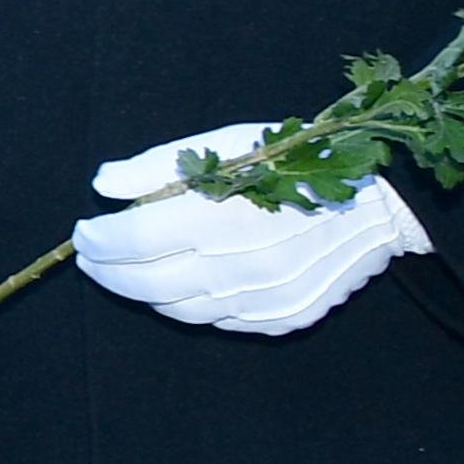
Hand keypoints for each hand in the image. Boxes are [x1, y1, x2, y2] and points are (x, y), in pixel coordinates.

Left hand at [73, 119, 433, 336]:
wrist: (380, 204)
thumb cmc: (299, 160)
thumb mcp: (231, 142)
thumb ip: (161, 167)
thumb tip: (103, 185)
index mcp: (221, 215)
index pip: (133, 241)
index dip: (98, 240)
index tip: (84, 232)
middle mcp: (239, 266)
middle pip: (147, 284)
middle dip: (109, 273)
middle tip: (93, 257)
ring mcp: (261, 300)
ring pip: (179, 309)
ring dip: (146, 291)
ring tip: (132, 269)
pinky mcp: (280, 319)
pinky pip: (218, 321)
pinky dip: (191, 303)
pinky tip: (183, 282)